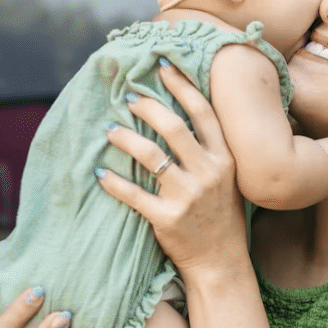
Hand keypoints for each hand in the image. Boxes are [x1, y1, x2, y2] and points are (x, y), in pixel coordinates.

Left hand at [95, 62, 246, 275]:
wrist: (221, 262)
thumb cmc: (221, 217)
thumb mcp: (227, 179)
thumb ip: (209, 150)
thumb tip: (179, 114)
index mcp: (225, 159)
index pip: (203, 112)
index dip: (181, 85)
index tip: (162, 65)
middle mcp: (209, 173)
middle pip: (173, 126)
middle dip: (147, 106)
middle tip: (129, 97)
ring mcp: (188, 196)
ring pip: (150, 155)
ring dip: (125, 138)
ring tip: (110, 130)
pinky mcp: (167, 218)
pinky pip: (133, 194)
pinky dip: (113, 182)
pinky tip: (100, 173)